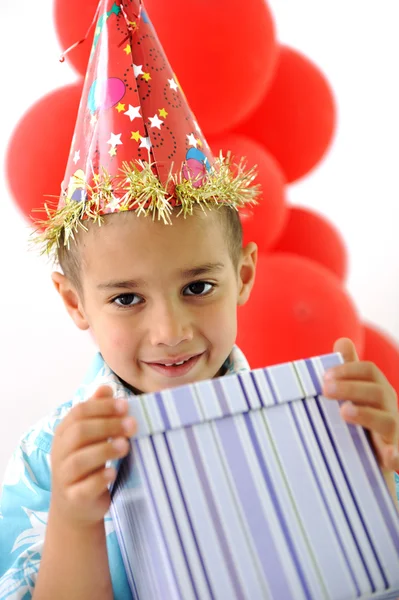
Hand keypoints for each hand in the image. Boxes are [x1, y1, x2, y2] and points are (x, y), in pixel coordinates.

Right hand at [50, 385, 136, 527]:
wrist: (77, 507)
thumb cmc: (88, 464)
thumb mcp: (91, 436)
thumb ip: (97, 412)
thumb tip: (106, 388)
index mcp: (64, 433)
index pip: (79, 412)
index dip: (103, 407)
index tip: (125, 405)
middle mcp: (60, 453)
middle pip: (80, 432)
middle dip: (108, 426)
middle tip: (132, 425)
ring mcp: (64, 477)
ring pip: (79, 460)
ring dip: (105, 450)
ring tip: (126, 446)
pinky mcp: (73, 498)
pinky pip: (84, 488)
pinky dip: (99, 479)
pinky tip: (113, 472)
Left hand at [322, 338, 398, 498]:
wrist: (380, 461)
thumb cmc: (367, 422)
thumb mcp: (358, 396)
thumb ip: (350, 372)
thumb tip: (342, 340)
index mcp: (379, 391)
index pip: (369, 371)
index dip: (348, 369)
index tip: (324, 376)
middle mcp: (390, 409)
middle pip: (378, 392)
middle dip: (352, 388)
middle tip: (325, 390)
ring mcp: (395, 433)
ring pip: (388, 422)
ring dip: (367, 415)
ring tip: (345, 412)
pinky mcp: (397, 456)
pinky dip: (396, 455)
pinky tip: (388, 457)